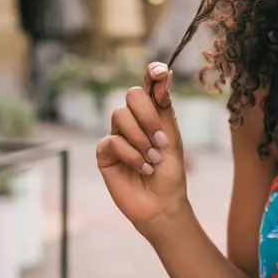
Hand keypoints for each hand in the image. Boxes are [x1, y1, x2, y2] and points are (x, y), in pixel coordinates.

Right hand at [96, 62, 188, 237]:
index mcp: (153, 115)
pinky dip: (131, 156)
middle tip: (161, 141)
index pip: (149, 87)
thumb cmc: (170, 173)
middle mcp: (134, 121)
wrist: (162, 203)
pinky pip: (112, 141)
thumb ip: (163, 109)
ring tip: (152, 160)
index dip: (152, 74)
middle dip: (148, 117)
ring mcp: (117, 135)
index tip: (159, 73)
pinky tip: (141, 169)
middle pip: (132, 96)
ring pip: (120, 116)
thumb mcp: (172, 139)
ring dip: (141, 140)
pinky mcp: (105, 153)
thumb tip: (163, 73)